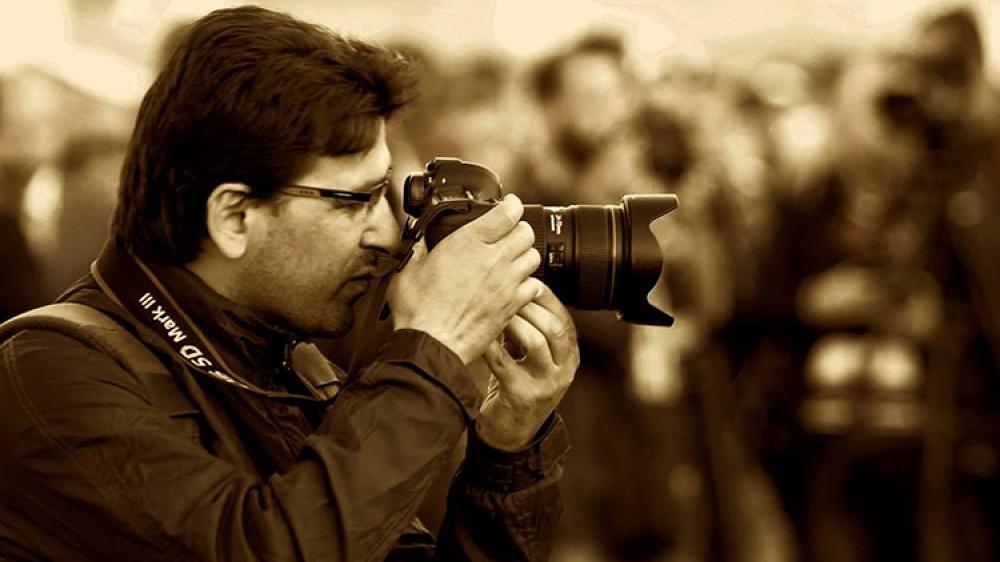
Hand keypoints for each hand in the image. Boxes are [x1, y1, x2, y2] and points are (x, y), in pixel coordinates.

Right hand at [388, 194, 542, 363]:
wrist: (432, 343)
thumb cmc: (419, 310)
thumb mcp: (409, 269)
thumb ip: (420, 250)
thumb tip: (420, 243)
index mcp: (469, 242)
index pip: (508, 212)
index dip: (512, 206)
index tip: (509, 206)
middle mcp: (493, 259)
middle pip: (526, 232)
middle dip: (519, 230)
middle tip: (509, 235)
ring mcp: (506, 282)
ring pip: (533, 257)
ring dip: (524, 255)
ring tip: (512, 260)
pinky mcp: (512, 305)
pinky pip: (534, 286)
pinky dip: (528, 284)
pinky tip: (514, 286)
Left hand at [475, 284, 578, 450]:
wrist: (513, 432)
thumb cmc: (519, 384)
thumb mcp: (532, 356)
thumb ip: (529, 328)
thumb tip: (513, 290)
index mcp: (569, 355)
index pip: (564, 318)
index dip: (546, 296)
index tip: (526, 280)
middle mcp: (564, 369)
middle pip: (555, 328)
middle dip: (531, 305)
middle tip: (509, 290)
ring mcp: (546, 384)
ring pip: (535, 343)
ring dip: (513, 322)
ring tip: (495, 310)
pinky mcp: (522, 396)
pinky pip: (504, 364)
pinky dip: (491, 345)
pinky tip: (480, 335)